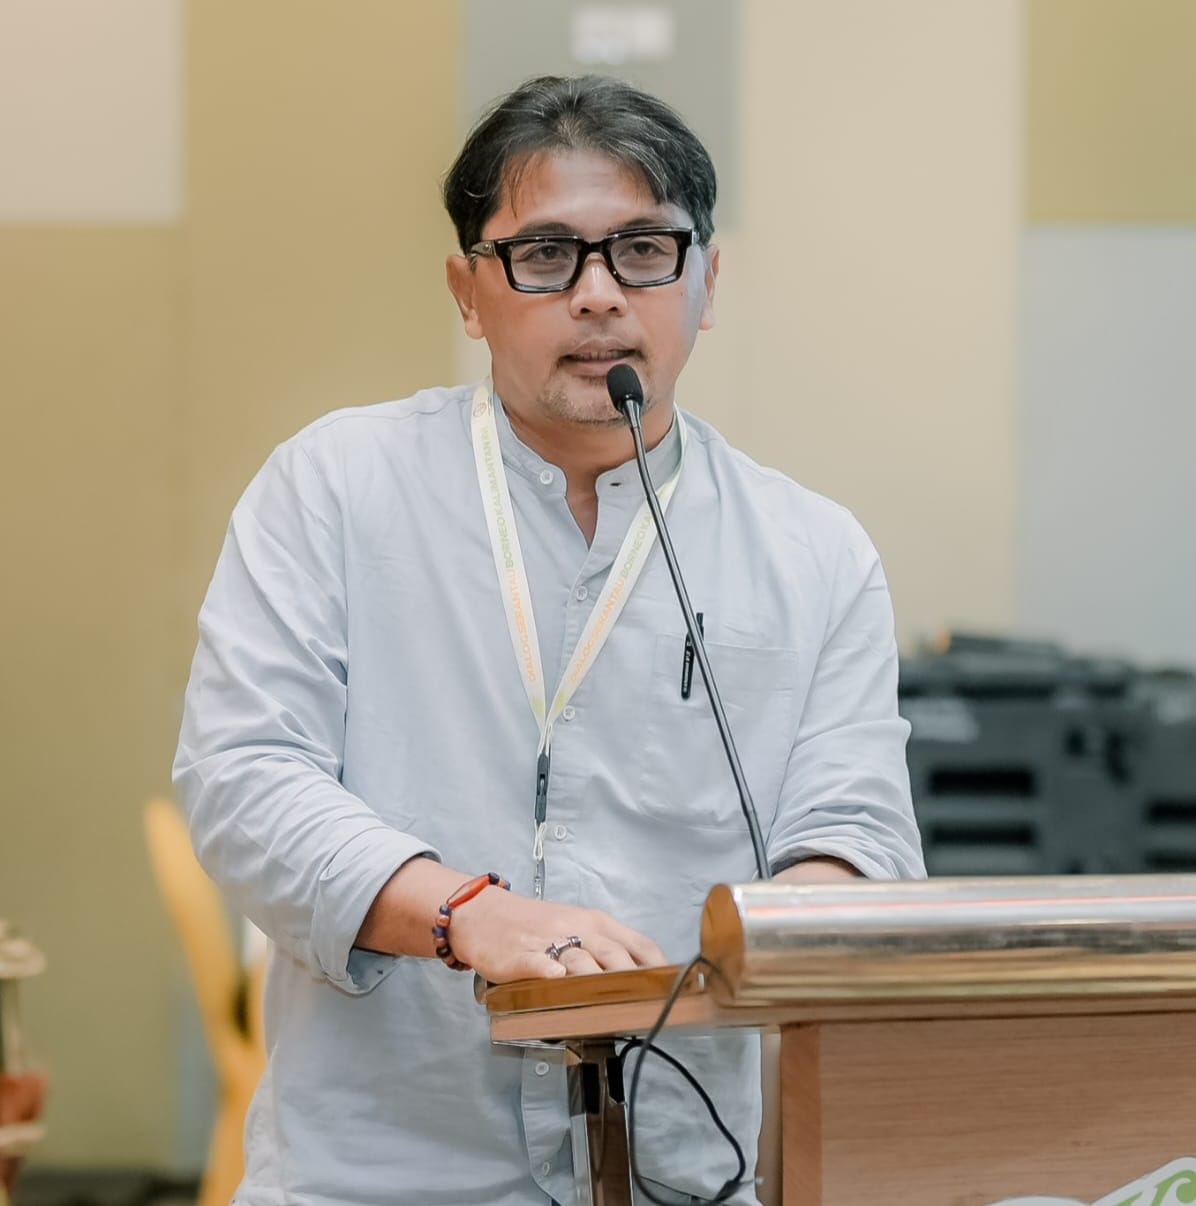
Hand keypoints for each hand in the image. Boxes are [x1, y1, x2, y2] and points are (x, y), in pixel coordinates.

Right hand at [450, 888, 665, 983]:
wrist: (482, 912)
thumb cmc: (535, 925)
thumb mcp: (576, 926)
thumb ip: (606, 948)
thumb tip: (646, 977)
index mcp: (594, 922)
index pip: (636, 942)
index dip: (658, 966)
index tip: (675, 988)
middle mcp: (575, 928)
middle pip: (612, 953)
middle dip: (634, 978)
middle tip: (651, 1004)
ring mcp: (546, 941)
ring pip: (578, 958)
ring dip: (597, 979)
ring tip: (615, 1001)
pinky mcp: (517, 955)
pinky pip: (536, 962)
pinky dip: (548, 969)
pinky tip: (558, 979)